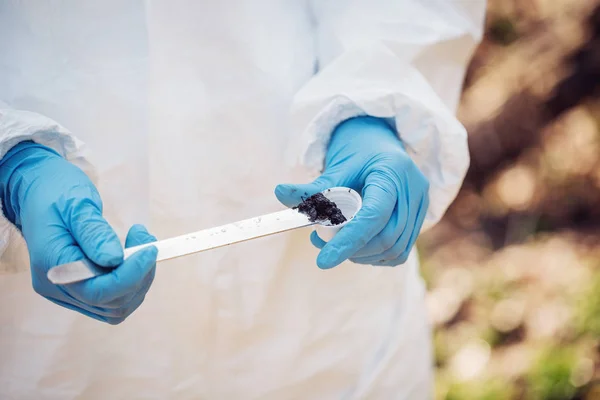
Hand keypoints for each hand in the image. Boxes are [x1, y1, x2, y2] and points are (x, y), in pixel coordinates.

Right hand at [0, 141, 156, 323]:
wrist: (37, 193)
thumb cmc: (55, 193)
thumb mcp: (76, 204)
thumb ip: (94, 233)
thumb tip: (115, 259)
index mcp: (52, 265)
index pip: (97, 291)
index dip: (130, 275)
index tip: (149, 249)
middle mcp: (58, 287)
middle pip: (111, 303)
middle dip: (139, 274)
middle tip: (146, 240)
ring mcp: (67, 292)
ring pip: (116, 306)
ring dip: (139, 280)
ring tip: (143, 245)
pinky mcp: (79, 289)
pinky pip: (112, 300)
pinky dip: (131, 282)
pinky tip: (134, 257)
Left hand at [276, 117, 428, 268]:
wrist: (380, 142)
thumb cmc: (358, 152)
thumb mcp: (335, 166)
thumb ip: (312, 187)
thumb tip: (280, 193)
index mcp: (393, 171)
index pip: (373, 215)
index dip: (348, 241)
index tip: (322, 260)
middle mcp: (413, 189)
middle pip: (386, 237)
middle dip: (352, 249)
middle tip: (320, 243)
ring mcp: (420, 205)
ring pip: (394, 249)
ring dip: (361, 255)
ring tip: (334, 242)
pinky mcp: (419, 218)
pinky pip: (399, 250)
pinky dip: (374, 255)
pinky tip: (356, 245)